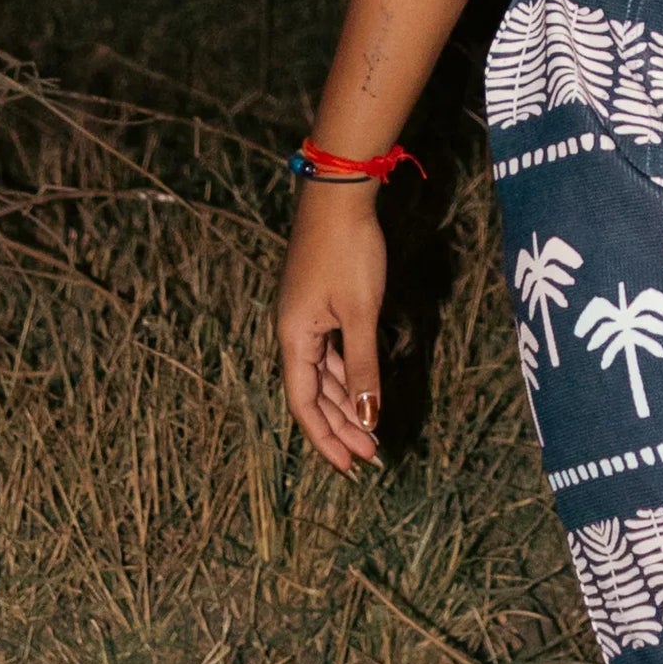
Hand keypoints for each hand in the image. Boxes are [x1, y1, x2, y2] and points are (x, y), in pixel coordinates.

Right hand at [279, 187, 389, 470]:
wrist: (338, 196)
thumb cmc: (348, 252)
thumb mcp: (361, 314)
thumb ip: (362, 367)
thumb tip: (368, 417)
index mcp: (294, 338)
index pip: (304, 405)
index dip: (326, 438)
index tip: (350, 467)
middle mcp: (292, 332)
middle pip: (312, 394)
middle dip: (340, 427)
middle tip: (370, 457)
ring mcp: (304, 317)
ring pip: (322, 374)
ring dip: (345, 403)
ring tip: (370, 431)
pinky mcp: (318, 303)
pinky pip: (329, 352)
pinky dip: (346, 374)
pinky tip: (362, 388)